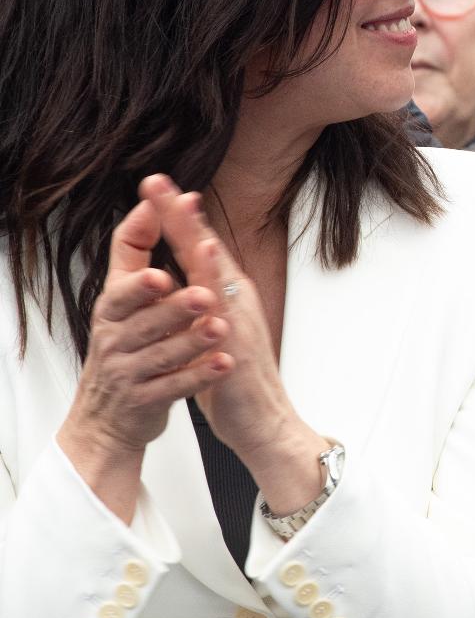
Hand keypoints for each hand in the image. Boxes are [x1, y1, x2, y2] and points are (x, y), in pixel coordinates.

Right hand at [57, 186, 231, 519]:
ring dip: (194, 340)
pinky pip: (175, 388)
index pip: (122, 282)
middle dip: (172, 306)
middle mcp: (116, 338)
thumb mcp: (123, 299)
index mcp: (113, 308)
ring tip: (220, 327)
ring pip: (163, 354)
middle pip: (144, 319)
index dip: (140, 266)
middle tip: (202, 294)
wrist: (108, 417)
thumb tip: (154, 201)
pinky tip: (223, 364)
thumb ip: (136, 252)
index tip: (159, 253)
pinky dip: (201, 376)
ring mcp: (129, 371)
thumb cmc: (125, 346)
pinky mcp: (145, 400)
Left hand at [143, 176, 326, 512]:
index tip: (158, 186)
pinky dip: (212, 275)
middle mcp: (235, 297)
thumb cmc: (237, 382)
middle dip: (181, 211)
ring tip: (179, 202)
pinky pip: (222, 304)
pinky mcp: (237, 341)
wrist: (265, 422)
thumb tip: (183, 284)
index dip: (178, 216)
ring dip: (195, 232)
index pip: (198, 247)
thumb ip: (200, 306)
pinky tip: (204, 256)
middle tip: (157, 180)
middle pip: (205, 245)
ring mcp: (239, 317)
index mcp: (227, 294)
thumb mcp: (212, 333)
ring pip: (214, 267)